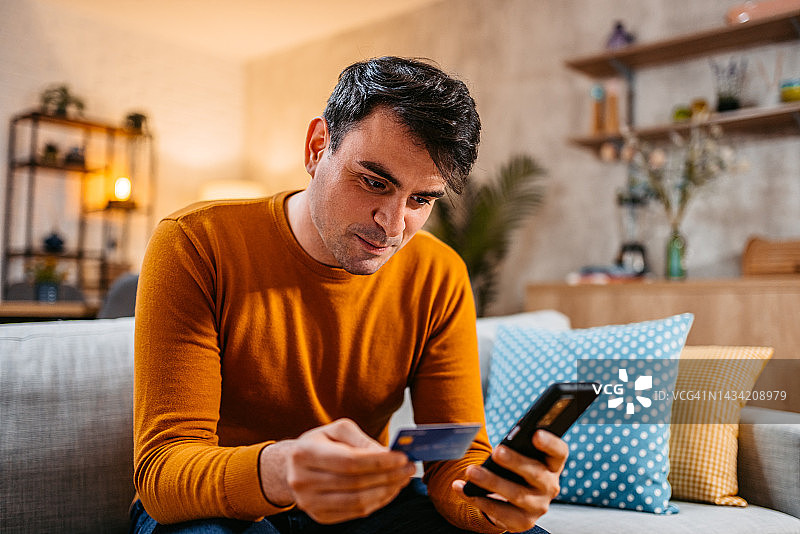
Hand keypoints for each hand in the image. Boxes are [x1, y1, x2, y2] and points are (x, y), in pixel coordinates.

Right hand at [259, 419, 414, 523]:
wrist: (292, 467)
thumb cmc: (320, 443)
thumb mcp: (337, 430)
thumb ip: (361, 439)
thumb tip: (387, 453)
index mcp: (305, 453)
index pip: (349, 461)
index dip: (378, 461)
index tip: (402, 457)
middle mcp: (302, 480)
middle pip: (355, 482)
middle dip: (388, 475)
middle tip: (409, 467)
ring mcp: (309, 502)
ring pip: (357, 501)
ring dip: (386, 491)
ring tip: (403, 479)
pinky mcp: (319, 516)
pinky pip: (355, 512)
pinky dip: (377, 502)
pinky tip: (390, 490)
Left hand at [453, 430, 567, 532]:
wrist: (511, 500)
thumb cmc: (515, 468)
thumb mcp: (519, 456)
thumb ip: (516, 447)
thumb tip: (499, 446)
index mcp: (552, 464)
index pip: (559, 452)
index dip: (550, 443)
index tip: (535, 434)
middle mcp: (550, 486)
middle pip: (536, 473)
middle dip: (515, 462)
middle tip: (497, 452)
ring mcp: (538, 506)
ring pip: (516, 495)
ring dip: (492, 482)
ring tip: (472, 471)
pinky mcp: (523, 522)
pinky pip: (500, 513)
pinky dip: (479, 500)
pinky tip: (463, 489)